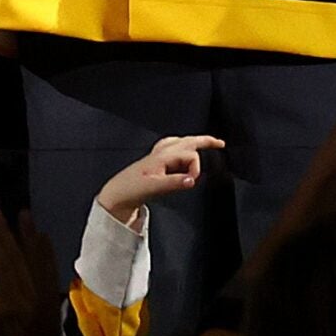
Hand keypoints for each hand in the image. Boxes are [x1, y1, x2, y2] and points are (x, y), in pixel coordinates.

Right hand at [0, 208, 64, 335]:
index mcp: (16, 302)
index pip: (2, 262)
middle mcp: (33, 292)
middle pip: (17, 254)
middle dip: (4, 230)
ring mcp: (45, 292)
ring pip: (36, 256)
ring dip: (28, 233)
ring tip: (23, 213)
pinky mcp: (51, 296)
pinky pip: (49, 266)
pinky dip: (45, 249)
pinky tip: (42, 237)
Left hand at [95, 134, 224, 226]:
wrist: (115, 195)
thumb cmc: (131, 189)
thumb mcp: (154, 187)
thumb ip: (175, 182)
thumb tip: (194, 179)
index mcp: (163, 155)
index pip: (191, 155)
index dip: (196, 167)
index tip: (193, 181)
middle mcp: (161, 151)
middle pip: (188, 140)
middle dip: (205, 140)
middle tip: (220, 143)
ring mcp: (157, 154)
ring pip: (181, 141)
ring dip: (195, 141)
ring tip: (206, 143)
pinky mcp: (154, 160)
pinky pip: (173, 146)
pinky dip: (183, 145)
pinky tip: (183, 151)